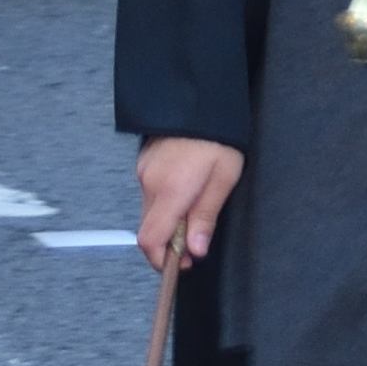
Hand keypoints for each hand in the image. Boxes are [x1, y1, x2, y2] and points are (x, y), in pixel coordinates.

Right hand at [134, 135, 241, 271]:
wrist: (198, 101)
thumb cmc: (218, 138)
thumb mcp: (223, 179)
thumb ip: (206, 217)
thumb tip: (195, 250)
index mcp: (171, 190)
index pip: (150, 240)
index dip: (162, 260)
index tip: (181, 264)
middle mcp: (149, 183)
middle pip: (149, 229)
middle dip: (169, 242)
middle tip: (195, 243)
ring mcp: (143, 172)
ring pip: (150, 212)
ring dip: (169, 221)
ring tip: (196, 211)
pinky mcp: (144, 164)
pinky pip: (150, 194)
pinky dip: (165, 203)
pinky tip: (186, 191)